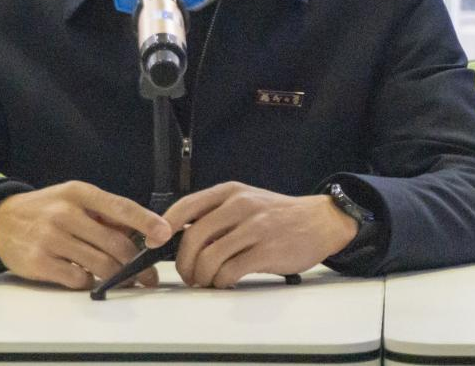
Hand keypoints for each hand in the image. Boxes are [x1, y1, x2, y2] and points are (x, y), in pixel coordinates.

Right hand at [0, 181, 171, 289]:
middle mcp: (65, 213)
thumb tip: (141, 232)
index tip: (164, 234)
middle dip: (137, 264)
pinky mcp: (39, 262)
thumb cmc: (45, 209)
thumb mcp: (73, 199)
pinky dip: (89, 282)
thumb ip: (104, 214)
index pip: (121, 207)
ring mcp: (51, 238)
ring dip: (119, 277)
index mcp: (79, 193)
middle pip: (115, 244)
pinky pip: (78, 279)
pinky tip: (87, 277)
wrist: (0, 220)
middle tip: (147, 276)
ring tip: (126, 282)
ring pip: (100, 264)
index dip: (146, 222)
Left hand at [162, 182, 357, 288]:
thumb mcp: (245, 203)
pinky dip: (221, 282)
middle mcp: (240, 205)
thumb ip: (216, 215)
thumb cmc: (277, 216)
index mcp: (229, 192)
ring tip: (206, 282)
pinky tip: (226, 282)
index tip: (153, 244)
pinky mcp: (267, 250)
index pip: (185, 206)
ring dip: (201, 276)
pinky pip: (230, 271)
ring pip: (210, 257)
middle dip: (184, 263)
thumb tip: (179, 236)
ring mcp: (254, 227)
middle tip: (188, 276)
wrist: (320, 221)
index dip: (164, 227)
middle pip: (193, 237)